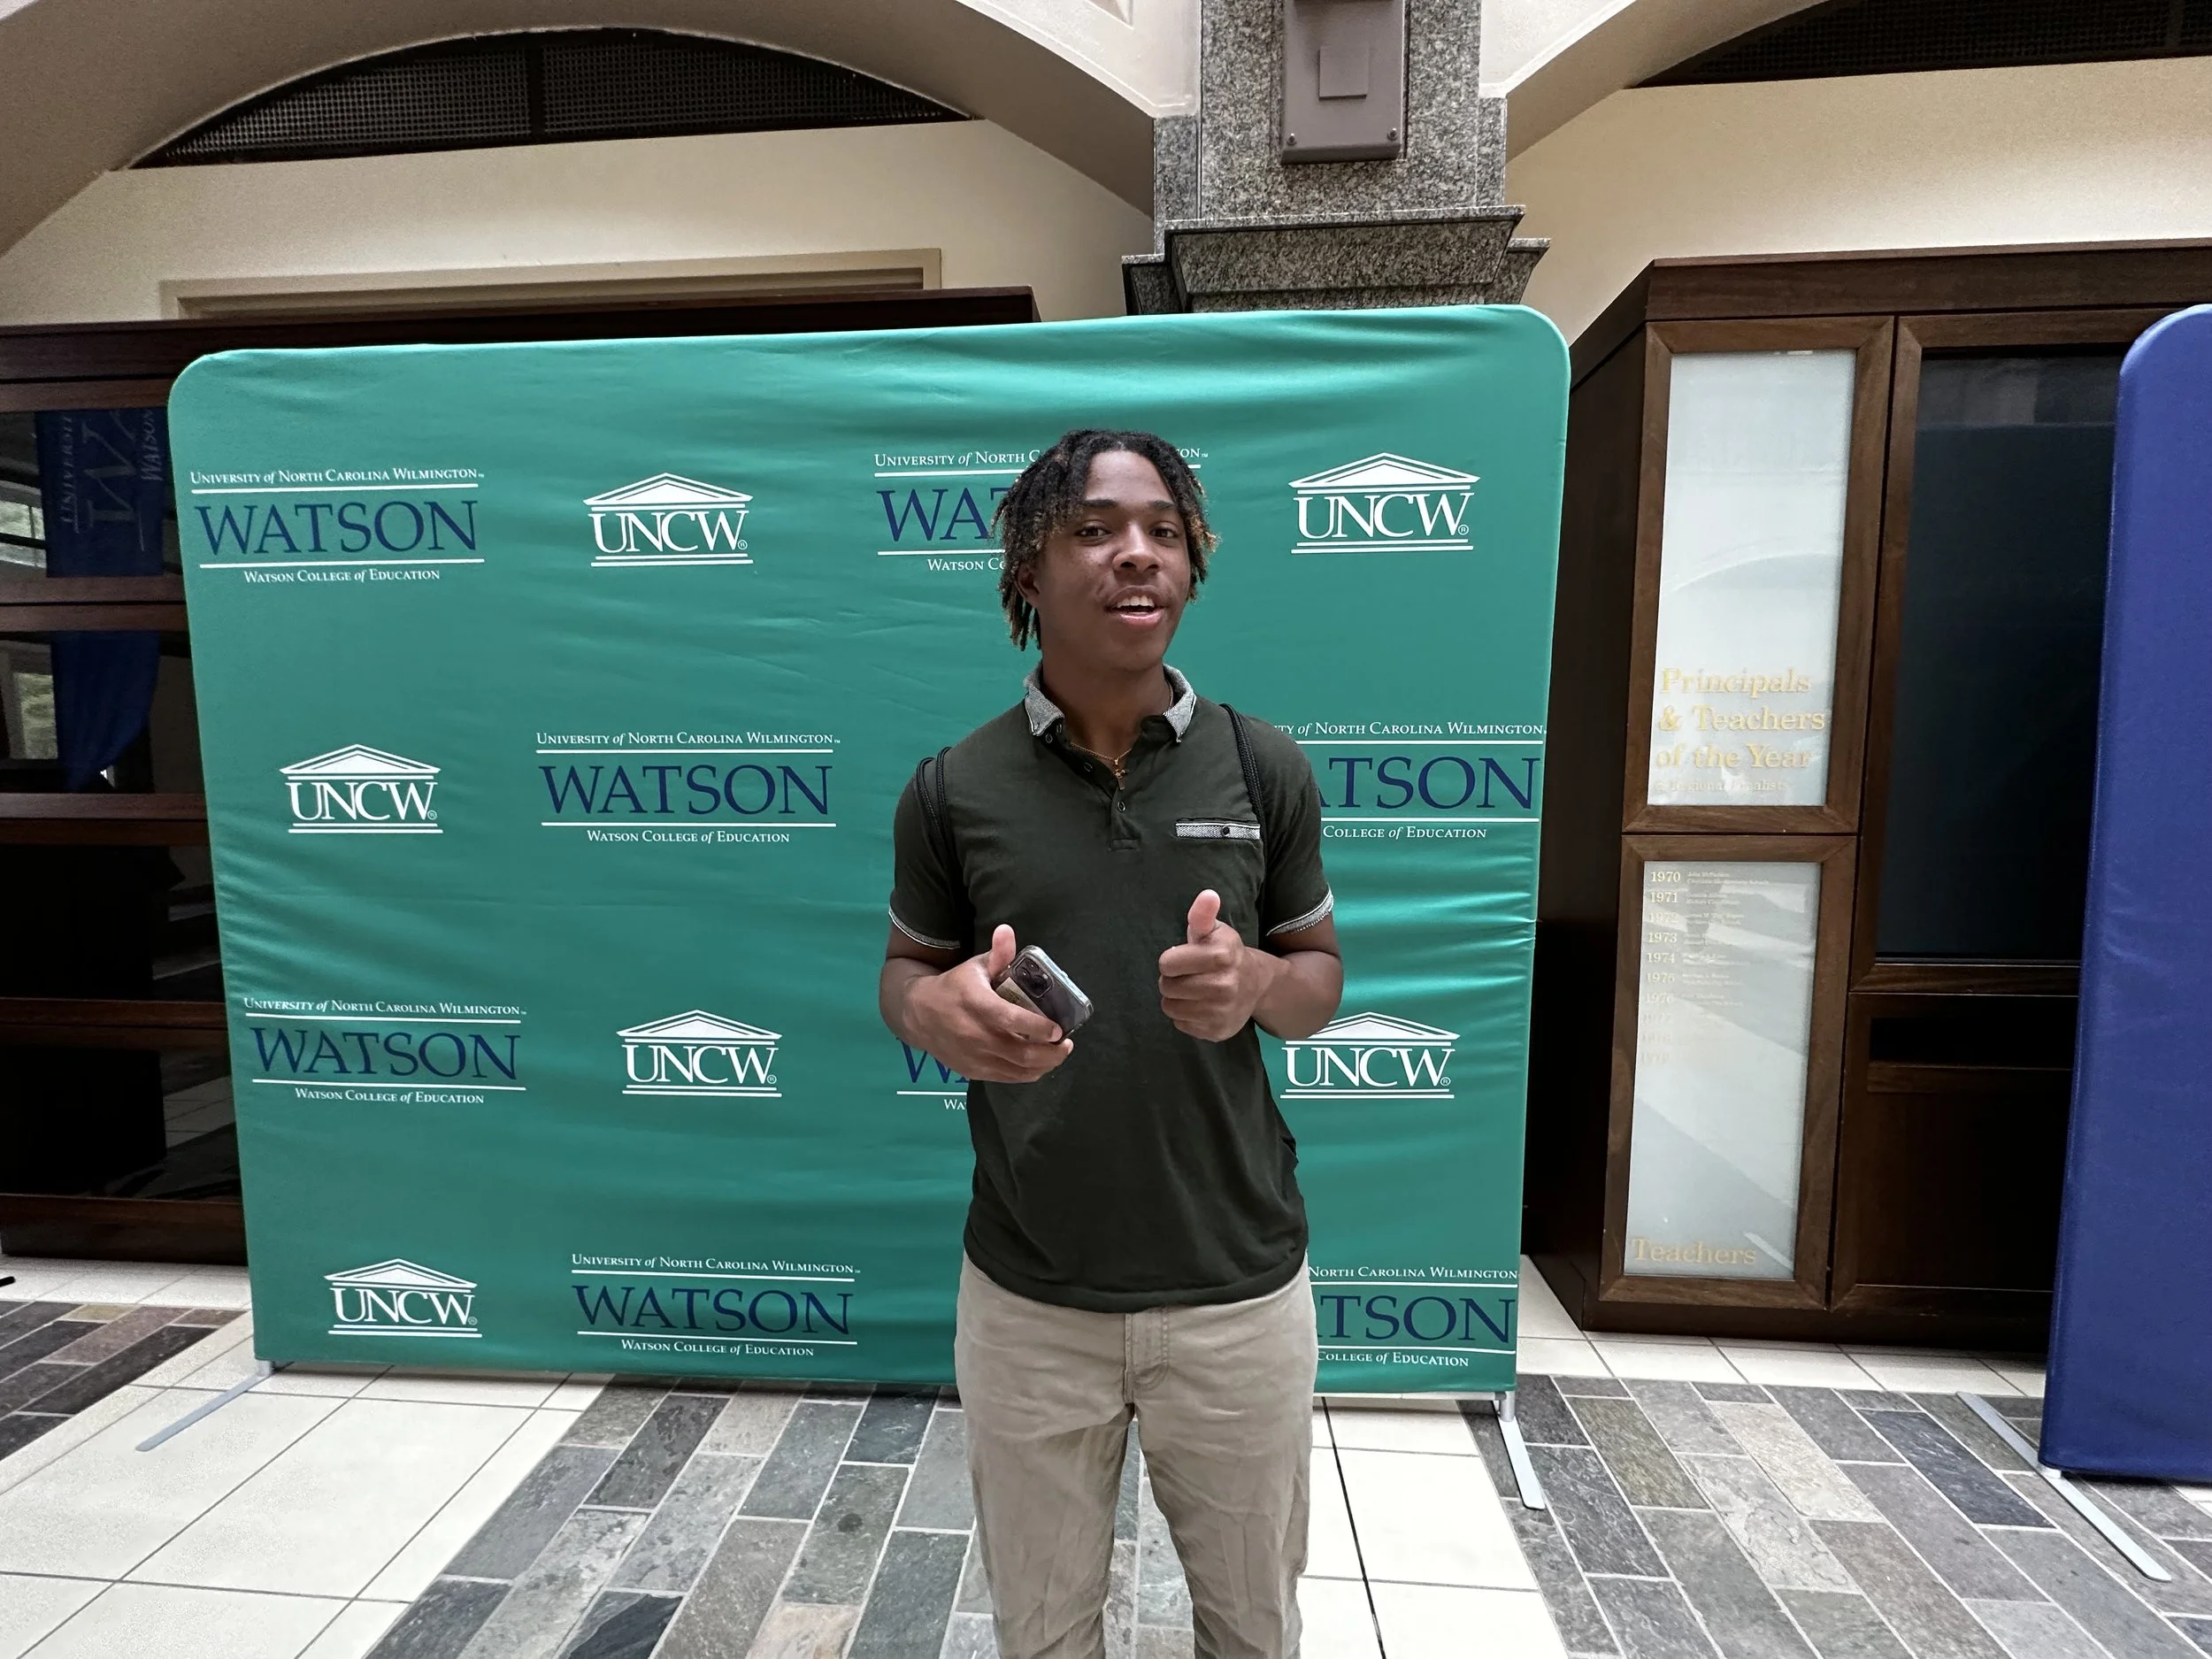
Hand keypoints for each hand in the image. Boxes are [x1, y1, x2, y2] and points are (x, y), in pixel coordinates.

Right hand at [899, 924, 1073, 1083]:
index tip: (1059, 1029)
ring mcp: (974, 1057)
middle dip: (1051, 1053)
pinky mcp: (973, 1071)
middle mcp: (976, 1035)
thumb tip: (1007, 929)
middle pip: (1021, 1053)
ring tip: (1057, 1054)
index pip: (1011, 1020)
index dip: (1038, 1028)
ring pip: (1017, 1070)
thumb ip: (997, 954)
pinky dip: (1027, 1074)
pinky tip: (1038, 1064)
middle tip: (1065, 1044)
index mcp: (978, 1005)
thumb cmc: (955, 987)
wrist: (918, 1014)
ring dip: (1044, 1066)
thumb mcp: (975, 967)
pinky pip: (1007, 1078)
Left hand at [1158, 889, 1277, 1041]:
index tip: (1183, 959)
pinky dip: (1186, 1016)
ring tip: (1191, 990)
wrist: (1257, 984)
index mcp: (1220, 956)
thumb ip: (1203, 914)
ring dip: (1176, 999)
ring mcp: (1221, 1011)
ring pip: (1171, 1008)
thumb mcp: (1214, 931)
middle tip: (1187, 976)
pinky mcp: (1217, 1031)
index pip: (1166, 964)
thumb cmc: (1226, 953)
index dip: (1171, 960)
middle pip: (1167, 987)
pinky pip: (1181, 1025)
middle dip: (1172, 980)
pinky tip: (1200, 1005)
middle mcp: (1223, 986)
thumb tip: (1208, 895)